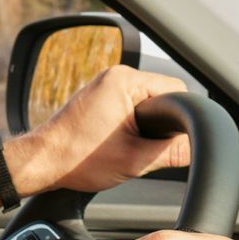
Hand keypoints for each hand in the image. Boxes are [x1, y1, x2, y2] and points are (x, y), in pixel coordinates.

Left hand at [0, 67, 190, 210]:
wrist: (41, 163)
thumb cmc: (76, 159)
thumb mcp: (134, 161)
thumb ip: (172, 152)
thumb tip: (197, 148)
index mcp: (124, 81)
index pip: (177, 90)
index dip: (182, 117)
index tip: (173, 139)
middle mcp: (115, 76)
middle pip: (162, 95)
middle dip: (163, 123)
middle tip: (148, 147)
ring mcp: (105, 85)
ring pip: (147, 102)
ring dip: (148, 124)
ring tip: (132, 146)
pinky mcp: (99, 97)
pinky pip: (130, 105)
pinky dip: (134, 123)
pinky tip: (123, 142)